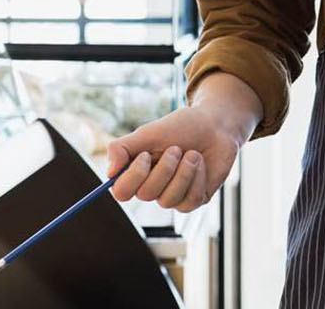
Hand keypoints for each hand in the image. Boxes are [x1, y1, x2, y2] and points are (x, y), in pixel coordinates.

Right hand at [106, 73, 260, 211]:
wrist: (215, 125)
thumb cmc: (181, 127)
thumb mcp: (148, 132)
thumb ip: (122, 148)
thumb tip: (109, 173)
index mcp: (138, 172)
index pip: (121, 192)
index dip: (133, 176)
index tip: (145, 155)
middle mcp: (153, 188)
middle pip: (146, 194)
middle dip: (164, 169)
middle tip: (177, 148)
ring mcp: (174, 196)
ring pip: (168, 200)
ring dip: (183, 172)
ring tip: (192, 154)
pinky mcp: (195, 199)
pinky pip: (190, 200)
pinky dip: (197, 178)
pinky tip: (201, 164)